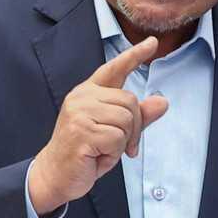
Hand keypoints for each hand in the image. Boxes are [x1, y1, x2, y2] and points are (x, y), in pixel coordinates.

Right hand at [28, 36, 168, 215]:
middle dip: (133, 127)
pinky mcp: (81, 131)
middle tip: (120, 146)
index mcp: (88, 92)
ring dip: (122, 142)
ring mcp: (80, 113)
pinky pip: (117, 138)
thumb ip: (136, 116)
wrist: (55, 175)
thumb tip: (162, 102)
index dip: (134, 55)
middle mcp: (82, 97)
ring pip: (126, 119)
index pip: (114, 69)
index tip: (151, 43)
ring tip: (103, 151)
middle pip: (130, 101)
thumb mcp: (114, 132)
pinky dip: (114, 153)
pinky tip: (97, 157)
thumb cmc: (85, 153)